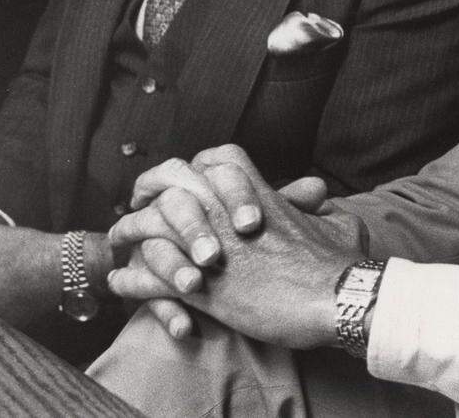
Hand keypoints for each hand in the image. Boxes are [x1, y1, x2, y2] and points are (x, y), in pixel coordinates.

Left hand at [107, 146, 365, 349]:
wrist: (336, 298)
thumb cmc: (340, 263)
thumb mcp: (336, 222)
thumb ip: (318, 207)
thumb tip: (319, 196)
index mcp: (256, 195)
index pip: (216, 159)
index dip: (195, 165)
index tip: (185, 176)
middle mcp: (226, 214)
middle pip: (173, 183)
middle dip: (149, 187)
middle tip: (137, 199)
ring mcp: (211, 250)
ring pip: (154, 226)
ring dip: (130, 231)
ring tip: (118, 240)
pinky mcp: (203, 289)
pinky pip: (151, 278)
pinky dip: (131, 281)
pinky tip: (119, 284)